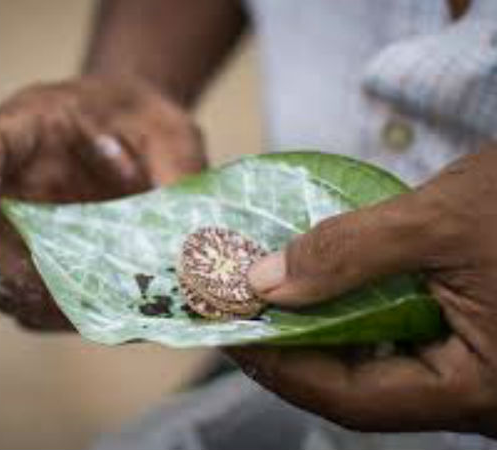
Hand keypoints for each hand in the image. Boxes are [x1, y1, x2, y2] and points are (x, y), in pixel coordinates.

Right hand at [0, 74, 205, 329]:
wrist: (138, 136)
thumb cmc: (145, 124)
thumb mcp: (170, 133)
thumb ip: (175, 175)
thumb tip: (189, 249)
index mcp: (28, 128)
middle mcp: (11, 187)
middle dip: (11, 270)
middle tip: (58, 287)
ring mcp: (22, 232)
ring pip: (0, 284)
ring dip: (42, 303)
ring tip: (96, 305)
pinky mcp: (44, 266)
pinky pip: (33, 307)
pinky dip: (63, 318)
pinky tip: (107, 312)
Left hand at [228, 149, 496, 435]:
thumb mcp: (441, 221)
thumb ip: (349, 254)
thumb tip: (263, 284)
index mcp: (479, 390)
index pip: (352, 399)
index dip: (282, 367)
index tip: (230, 330)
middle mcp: (477, 396)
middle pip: (361, 388)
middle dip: (294, 351)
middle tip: (241, 314)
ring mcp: (478, 372)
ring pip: (379, 367)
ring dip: (320, 332)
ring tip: (270, 299)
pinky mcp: (476, 343)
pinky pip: (401, 342)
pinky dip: (355, 316)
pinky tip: (324, 288)